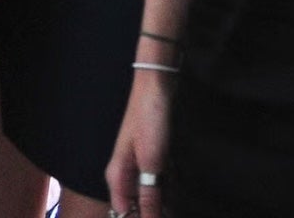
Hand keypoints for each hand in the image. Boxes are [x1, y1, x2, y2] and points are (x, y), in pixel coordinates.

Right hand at [107, 68, 174, 217]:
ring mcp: (140, 169)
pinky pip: (163, 185)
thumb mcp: (151, 162)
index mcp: (117, 177)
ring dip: (168, 198)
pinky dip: (172, 185)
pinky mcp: (153, 163)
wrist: (156, 88)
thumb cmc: (148, 120)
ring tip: (171, 174)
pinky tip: (176, 174)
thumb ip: (149, 197)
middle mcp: (125, 176)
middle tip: (167, 187)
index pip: (124, 214)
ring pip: (154, 198)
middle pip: (140, 208)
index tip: (160, 213)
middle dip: (157, 209)